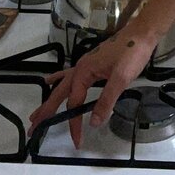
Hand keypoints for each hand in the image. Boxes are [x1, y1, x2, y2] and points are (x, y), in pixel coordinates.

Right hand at [27, 23, 158, 147]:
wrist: (141, 34)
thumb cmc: (132, 53)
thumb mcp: (121, 78)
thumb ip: (106, 100)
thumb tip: (93, 123)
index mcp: (84, 72)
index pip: (74, 104)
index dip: (74, 124)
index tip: (77, 141)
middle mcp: (80, 68)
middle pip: (59, 94)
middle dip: (46, 112)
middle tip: (33, 128)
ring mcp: (84, 64)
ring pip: (62, 86)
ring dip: (50, 100)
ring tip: (38, 113)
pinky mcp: (91, 63)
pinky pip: (69, 74)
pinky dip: (59, 81)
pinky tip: (51, 81)